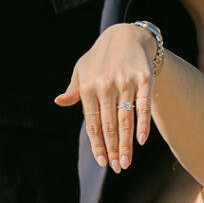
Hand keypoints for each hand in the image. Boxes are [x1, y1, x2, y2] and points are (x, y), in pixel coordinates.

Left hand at [55, 24, 154, 172]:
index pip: (93, 124)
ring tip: (126, 162)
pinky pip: (143, 106)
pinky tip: (141, 141)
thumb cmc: (100, 57)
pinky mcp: (144, 79)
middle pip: (109, 126)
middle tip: (118, 168)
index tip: (102, 162)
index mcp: (88, 87)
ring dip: (126, 144)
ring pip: (125, 120)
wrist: (127, 34)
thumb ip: (74, 89)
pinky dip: (143, 124)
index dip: (97, 145)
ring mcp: (125, 83)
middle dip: (113, 150)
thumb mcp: (82, 69)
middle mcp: (105, 86)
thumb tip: (59, 102)